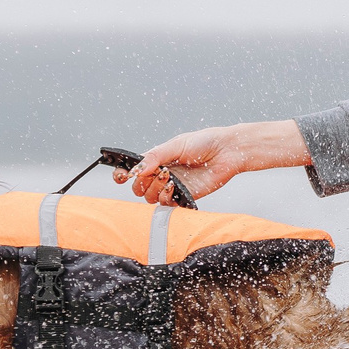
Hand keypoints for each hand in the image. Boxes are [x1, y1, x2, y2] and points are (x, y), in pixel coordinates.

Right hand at [120, 121, 311, 204]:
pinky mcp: (184, 197)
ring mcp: (172, 187)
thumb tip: (136, 170)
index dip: (122, 175)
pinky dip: (166, 199)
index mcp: (157, 160)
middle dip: (141, 183)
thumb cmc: (203, 142)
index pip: (132, 171)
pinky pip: (167, 206)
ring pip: (150, 198)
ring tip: (169, 178)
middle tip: (155, 173)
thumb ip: (155, 156)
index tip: (121, 176)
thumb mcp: (176, 144)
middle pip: (138, 188)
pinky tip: (174, 187)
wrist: (227, 151)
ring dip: (154, 190)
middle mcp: (162, 174)